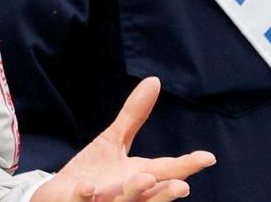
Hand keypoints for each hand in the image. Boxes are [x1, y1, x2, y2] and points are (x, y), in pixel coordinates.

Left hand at [31, 78, 215, 201]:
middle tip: (182, 185)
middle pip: (152, 195)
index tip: (208, 157)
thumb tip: (155, 80)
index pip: (167, 171)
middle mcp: (128, 194)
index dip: (187, 166)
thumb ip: (135, 115)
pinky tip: (86, 187)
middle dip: (166, 192)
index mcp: (139, 177)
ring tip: (144, 177)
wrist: (62, 194)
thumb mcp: (114, 140)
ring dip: (134, 192)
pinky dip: (85, 196)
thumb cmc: (94, 171)